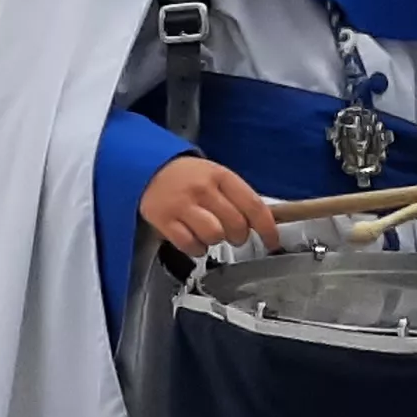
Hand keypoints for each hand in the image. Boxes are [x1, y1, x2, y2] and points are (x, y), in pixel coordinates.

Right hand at [139, 155, 273, 257]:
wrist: (145, 168)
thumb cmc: (185, 176)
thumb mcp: (214, 175)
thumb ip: (236, 196)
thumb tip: (261, 223)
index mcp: (220, 175)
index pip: (253, 205)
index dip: (267, 228)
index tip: (272, 241)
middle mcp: (202, 189)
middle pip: (236, 225)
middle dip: (239, 236)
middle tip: (232, 234)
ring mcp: (181, 204)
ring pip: (214, 235)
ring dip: (215, 241)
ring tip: (209, 233)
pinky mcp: (163, 219)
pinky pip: (190, 244)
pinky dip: (196, 248)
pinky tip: (194, 239)